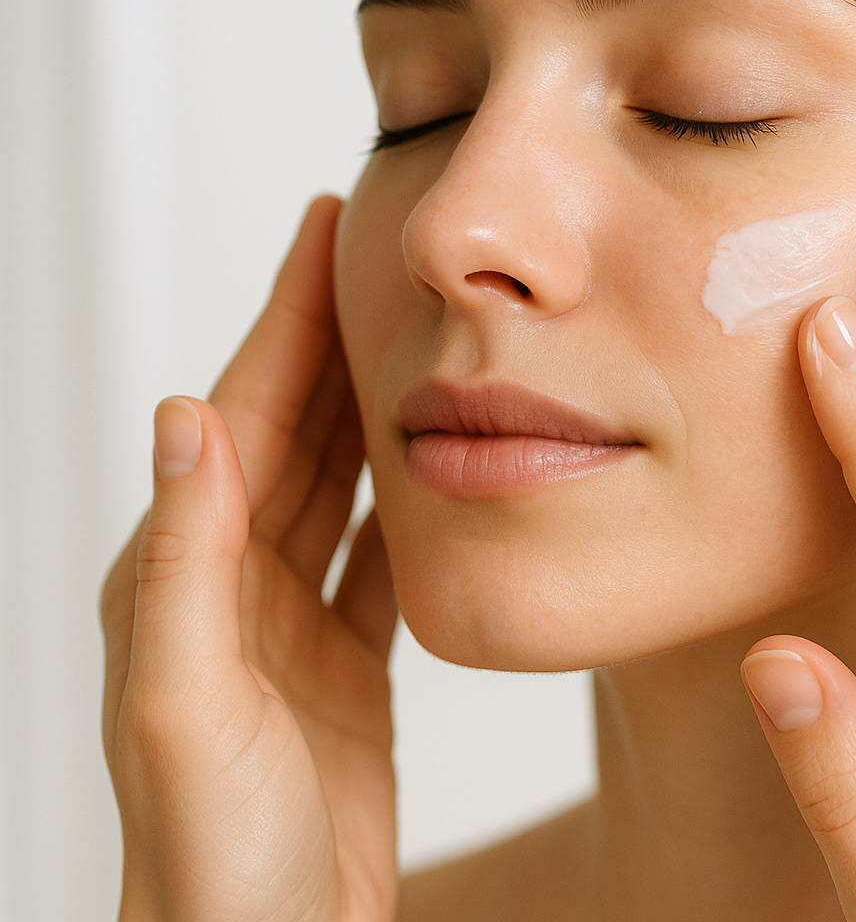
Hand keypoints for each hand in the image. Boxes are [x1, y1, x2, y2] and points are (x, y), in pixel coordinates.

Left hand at [100, 197, 399, 921]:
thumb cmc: (209, 855)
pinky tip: (443, 468)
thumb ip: (186, 564)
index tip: (327, 228)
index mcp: (185, 577)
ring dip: (379, 407)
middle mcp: (232, 587)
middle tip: (383, 257)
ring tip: (422, 336)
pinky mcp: (344, 668)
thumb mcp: (187, 705)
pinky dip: (411, 502)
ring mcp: (290, 627)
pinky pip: (377, 558)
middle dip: (335, 338)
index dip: (285, 315)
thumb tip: (184, 420)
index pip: (246, 415)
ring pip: (343, 487)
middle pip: (299, 432)